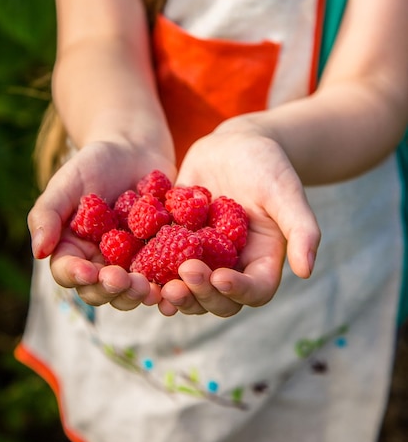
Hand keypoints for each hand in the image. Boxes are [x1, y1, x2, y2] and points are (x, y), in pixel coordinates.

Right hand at [27, 139, 174, 309]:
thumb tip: (38, 251)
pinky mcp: (159, 258)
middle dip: (111, 290)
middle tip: (123, 281)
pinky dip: (168, 284)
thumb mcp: (67, 182)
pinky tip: (176, 283)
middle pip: (101, 290)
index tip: (89, 272)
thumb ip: (47, 213)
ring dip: (138, 294)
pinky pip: (163, 277)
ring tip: (149, 288)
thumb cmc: (94, 163)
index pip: (68, 272)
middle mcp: (99, 263)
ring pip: (131, 291)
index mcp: (72, 249)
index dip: (77, 276)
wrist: (135, 150)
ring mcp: (130, 264)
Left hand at [157, 124, 320, 316]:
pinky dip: (150, 270)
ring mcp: (201, 256)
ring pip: (187, 287)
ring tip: (156, 287)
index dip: (237, 291)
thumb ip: (301, 228)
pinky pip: (162, 261)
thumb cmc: (268, 165)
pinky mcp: (176, 241)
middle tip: (180, 281)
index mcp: (260, 260)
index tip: (220, 277)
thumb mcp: (285, 192)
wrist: (235, 144)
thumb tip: (307, 270)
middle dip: (199, 294)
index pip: (253, 290)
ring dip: (173, 292)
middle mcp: (230, 265)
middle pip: (216, 297)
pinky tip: (133, 269)